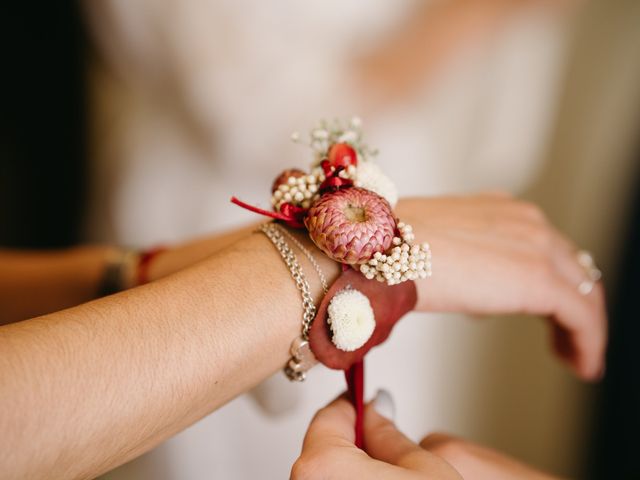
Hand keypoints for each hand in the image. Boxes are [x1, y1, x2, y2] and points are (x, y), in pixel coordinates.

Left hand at [292, 392, 562, 479]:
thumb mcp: (424, 470)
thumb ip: (388, 435)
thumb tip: (375, 415)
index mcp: (323, 468)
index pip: (327, 418)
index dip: (350, 405)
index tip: (361, 400)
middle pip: (321, 451)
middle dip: (350, 442)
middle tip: (379, 439)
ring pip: (324, 479)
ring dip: (348, 472)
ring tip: (387, 479)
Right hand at [396, 194, 606, 379]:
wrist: (381, 250)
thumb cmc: (390, 249)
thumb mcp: (434, 243)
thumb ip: (460, 258)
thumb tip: (465, 286)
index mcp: (500, 209)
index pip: (545, 247)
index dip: (553, 281)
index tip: (550, 309)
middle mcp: (526, 220)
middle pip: (571, 268)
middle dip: (573, 304)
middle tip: (567, 337)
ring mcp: (537, 246)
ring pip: (583, 292)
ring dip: (582, 327)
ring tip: (575, 356)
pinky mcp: (540, 280)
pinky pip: (581, 316)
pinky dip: (587, 343)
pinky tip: (581, 363)